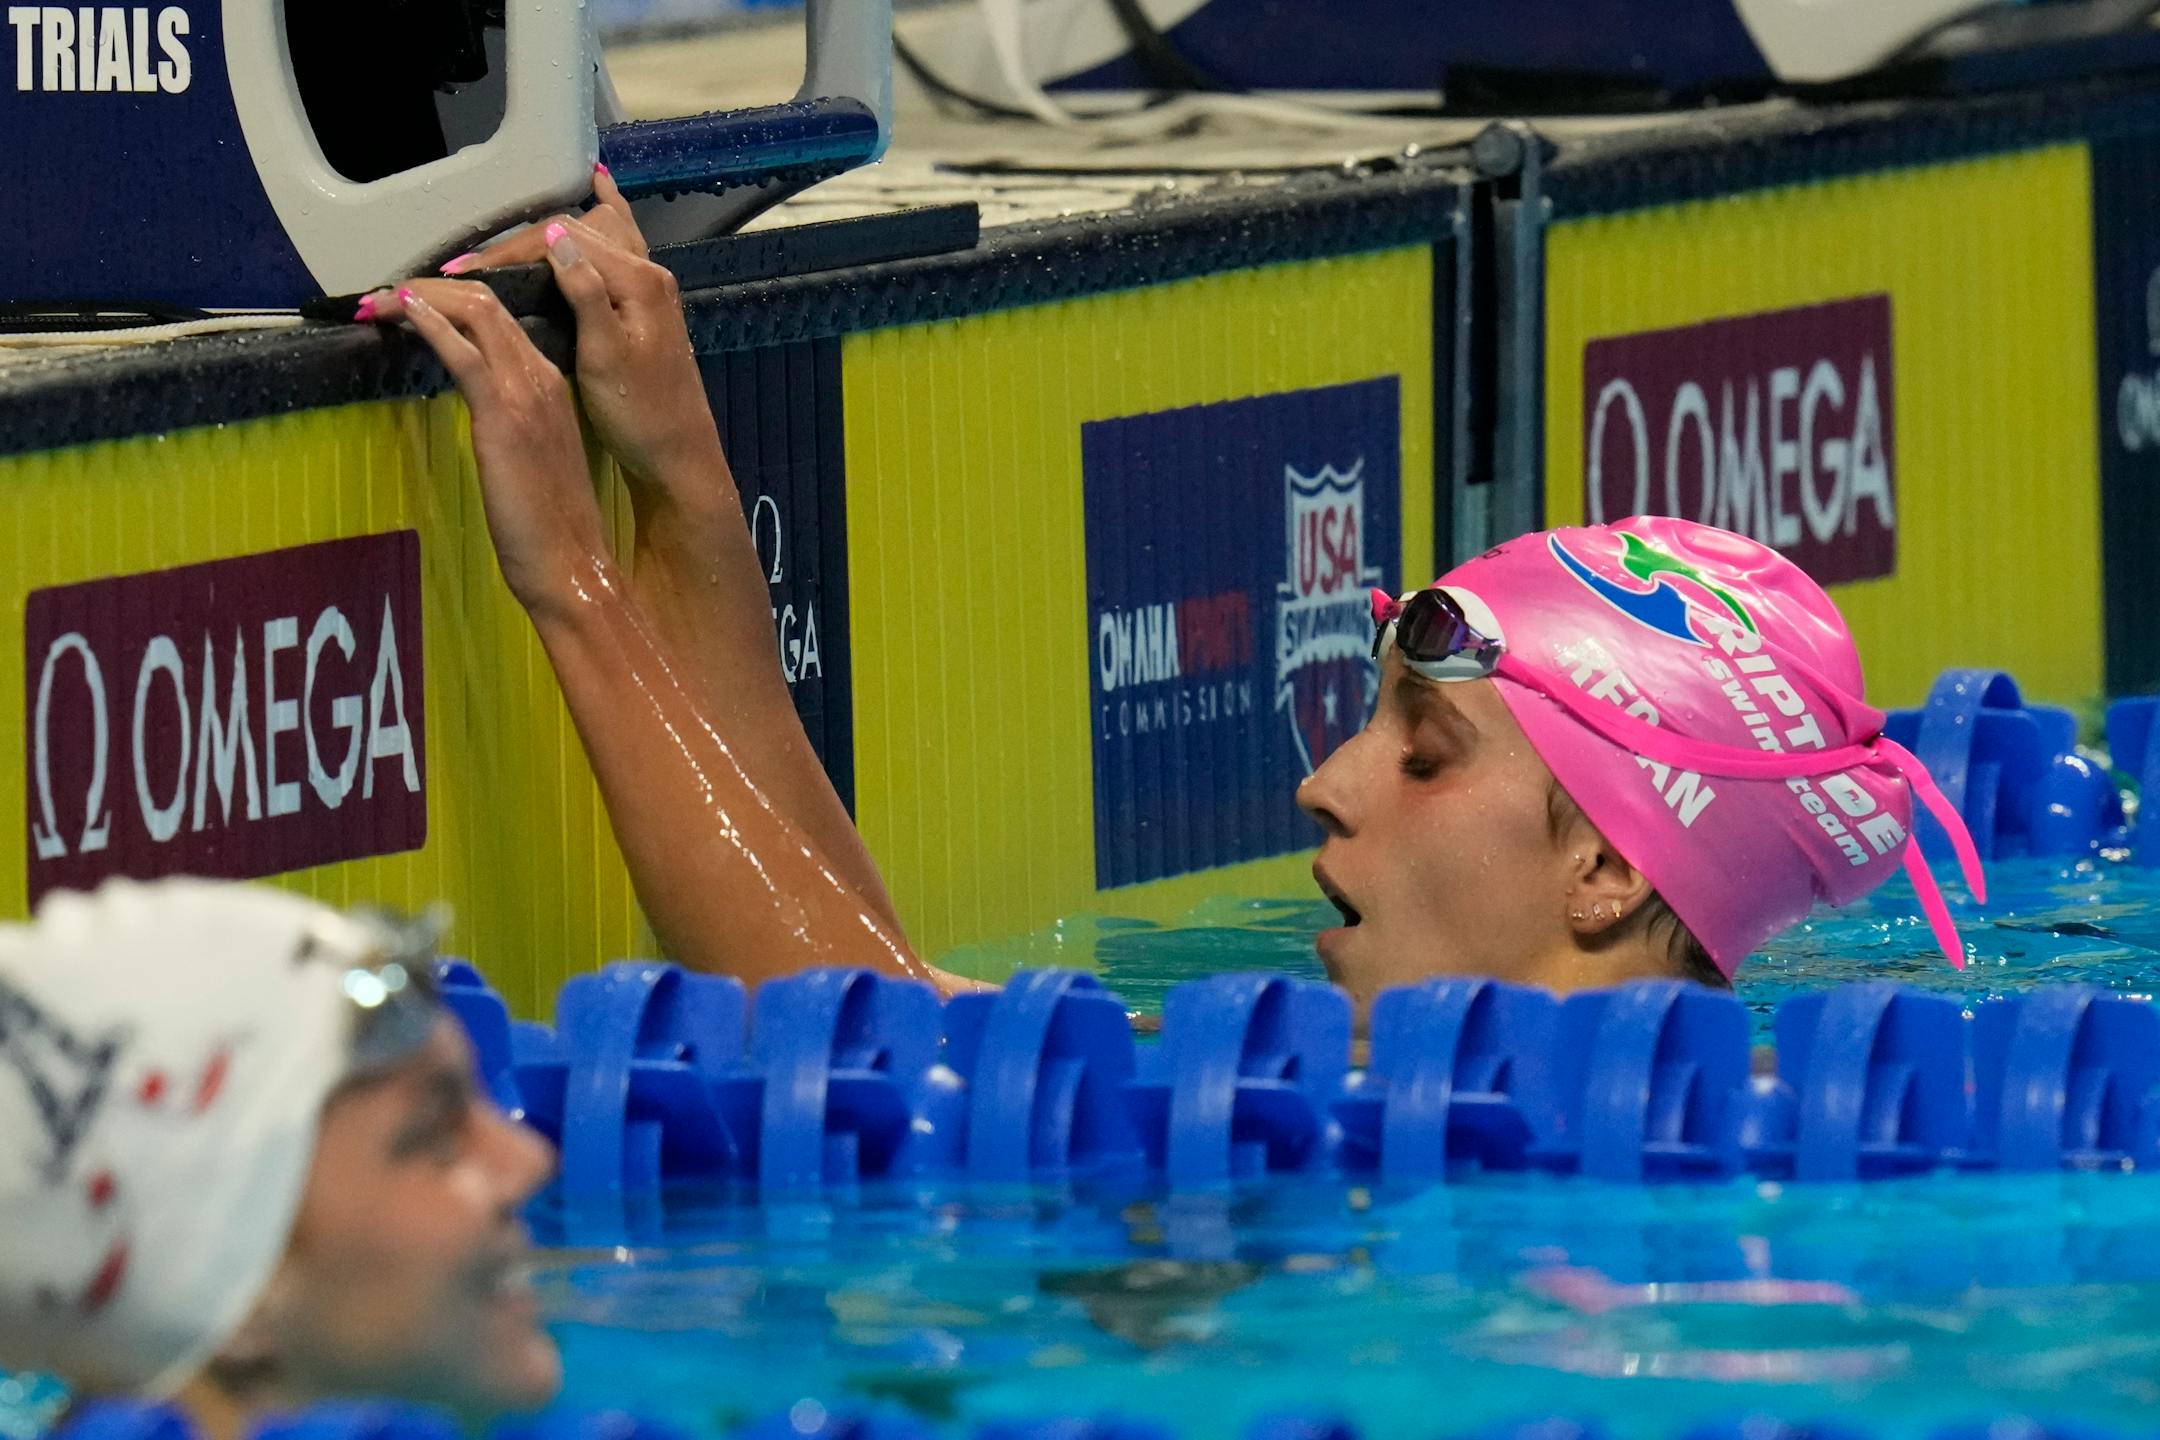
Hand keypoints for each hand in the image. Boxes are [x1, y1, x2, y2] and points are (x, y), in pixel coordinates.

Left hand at [365, 281, 611, 614]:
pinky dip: (431, 322)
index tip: (410, 305)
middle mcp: (543, 375)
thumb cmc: (550, 524)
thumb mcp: (530, 455)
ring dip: (421, 297)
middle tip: (384, 295)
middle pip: (487, 301)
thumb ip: (508, 419)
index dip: (452, 301)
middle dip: (429, 287)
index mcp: (552, 383)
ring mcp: (527, 392)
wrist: (572, 563)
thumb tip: (474, 405)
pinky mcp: (505, 414)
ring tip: (381, 299)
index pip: (502, 317)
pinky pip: (466, 351)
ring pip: (477, 313)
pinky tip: (402, 312)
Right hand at [448, 167, 725, 508]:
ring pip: (594, 235)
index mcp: (638, 281)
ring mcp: (650, 287)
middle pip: (575, 233)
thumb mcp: (605, 356)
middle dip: (518, 244)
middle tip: (466, 264)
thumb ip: (585, 293)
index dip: (508, 251)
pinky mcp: (645, 305)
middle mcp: (648, 272)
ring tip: (503, 238)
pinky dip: (603, 216)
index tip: (461, 270)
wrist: (678, 454)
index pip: (563, 241)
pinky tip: (598, 188)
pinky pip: (618, 245)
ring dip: (548, 235)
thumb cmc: (639, 414)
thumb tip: (555, 238)